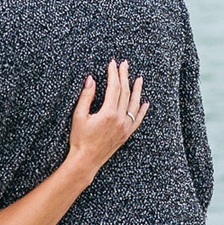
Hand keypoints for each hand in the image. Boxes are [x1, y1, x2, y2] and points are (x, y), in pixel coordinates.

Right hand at [67, 59, 147, 184]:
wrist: (85, 161)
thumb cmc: (80, 139)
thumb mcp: (79, 116)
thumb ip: (86, 96)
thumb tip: (91, 79)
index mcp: (108, 113)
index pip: (114, 87)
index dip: (114, 74)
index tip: (112, 63)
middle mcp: (120, 120)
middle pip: (125, 93)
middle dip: (125, 76)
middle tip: (124, 64)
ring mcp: (125, 128)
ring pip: (134, 105)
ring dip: (137, 90)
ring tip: (139, 79)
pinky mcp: (126, 135)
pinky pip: (138, 120)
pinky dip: (142, 111)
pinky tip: (145, 103)